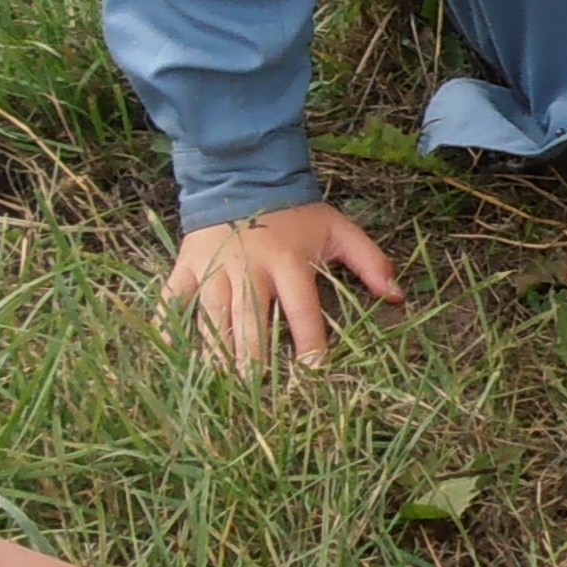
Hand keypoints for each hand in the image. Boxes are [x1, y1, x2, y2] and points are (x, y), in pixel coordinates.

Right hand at [163, 200, 404, 372]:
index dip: (311, 343)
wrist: (245, 176)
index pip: (302, 310)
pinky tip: (169, 353)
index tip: (314, 374)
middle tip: (256, 391)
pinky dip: (168, 325)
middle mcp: (251, 269)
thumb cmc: (296, 213)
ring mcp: (215, 268)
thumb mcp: (338, 230)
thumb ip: (370, 261)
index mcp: (290, 263)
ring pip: (212, 316)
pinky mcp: (188, 265)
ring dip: (216, 351)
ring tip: (220, 384)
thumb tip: (398, 297)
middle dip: (254, 358)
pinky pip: (174, 299)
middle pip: (252, 320)